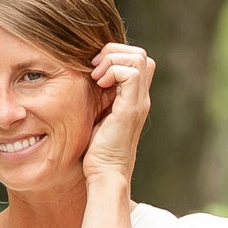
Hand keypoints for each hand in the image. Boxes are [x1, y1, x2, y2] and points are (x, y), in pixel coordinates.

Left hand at [83, 43, 154, 186]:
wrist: (104, 174)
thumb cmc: (97, 152)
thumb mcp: (97, 116)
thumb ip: (99, 97)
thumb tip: (87, 76)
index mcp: (133, 99)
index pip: (136, 60)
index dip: (115, 56)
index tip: (95, 71)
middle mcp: (141, 98)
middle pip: (140, 54)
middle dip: (114, 52)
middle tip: (94, 70)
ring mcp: (138, 103)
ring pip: (138, 58)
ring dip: (112, 60)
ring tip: (96, 77)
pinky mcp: (131, 109)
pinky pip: (130, 73)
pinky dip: (112, 71)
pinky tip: (98, 84)